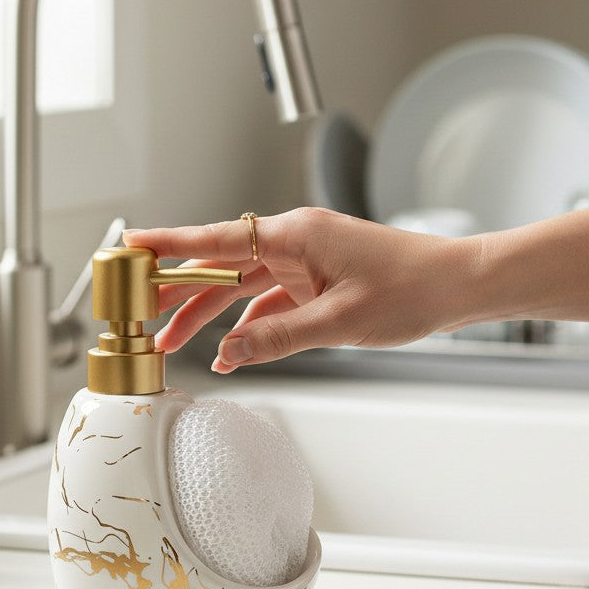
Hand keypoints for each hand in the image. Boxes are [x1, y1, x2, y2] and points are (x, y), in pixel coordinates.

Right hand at [124, 207, 472, 372]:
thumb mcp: (339, 321)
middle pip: (219, 264)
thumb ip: (278, 337)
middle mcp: (294, 241)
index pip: (216, 240)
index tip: (131, 245)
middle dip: (175, 289)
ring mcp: (304, 260)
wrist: (457, 285)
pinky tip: (229, 351)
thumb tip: (228, 352)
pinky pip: (268, 301)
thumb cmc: (411, 289)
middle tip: (137, 309)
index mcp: (295, 236)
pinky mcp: (316, 279)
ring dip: (207, 314)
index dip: (169, 246)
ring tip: (171, 343)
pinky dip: (247, 325)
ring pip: (239, 285)